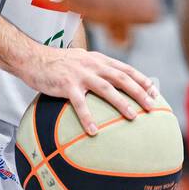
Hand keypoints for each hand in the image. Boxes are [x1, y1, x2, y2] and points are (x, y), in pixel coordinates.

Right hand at [19, 45, 157, 135]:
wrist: (34, 58)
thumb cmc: (59, 63)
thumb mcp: (82, 61)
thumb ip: (97, 69)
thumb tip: (112, 84)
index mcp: (99, 60)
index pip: (126, 68)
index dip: (141, 79)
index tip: (154, 92)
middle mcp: (93, 65)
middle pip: (122, 78)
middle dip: (139, 92)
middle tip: (151, 106)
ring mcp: (80, 74)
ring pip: (106, 88)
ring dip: (121, 103)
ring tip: (133, 117)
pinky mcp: (66, 85)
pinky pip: (79, 104)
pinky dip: (87, 117)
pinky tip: (93, 131)